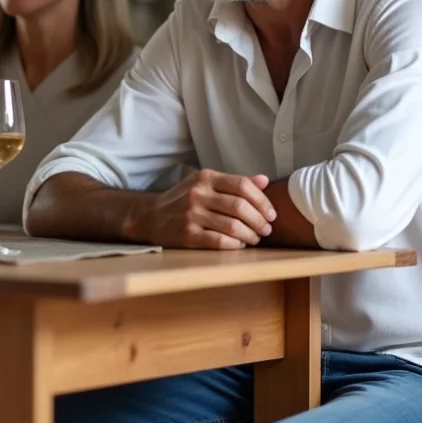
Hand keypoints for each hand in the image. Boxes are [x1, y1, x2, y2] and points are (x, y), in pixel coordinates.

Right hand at [133, 168, 275, 249]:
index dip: (262, 201)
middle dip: (260, 221)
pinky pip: (220, 241)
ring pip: (233, 226)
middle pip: (240, 207)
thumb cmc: (183, 199)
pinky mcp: (187, 235)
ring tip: (255, 238)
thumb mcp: (205, 183)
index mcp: (206, 178)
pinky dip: (235, 245)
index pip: (242, 185)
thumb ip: (234, 182)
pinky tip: (240, 245)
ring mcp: (191, 215)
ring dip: (251, 235)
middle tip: (267, 229)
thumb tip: (264, 181)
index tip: (271, 213)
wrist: (150, 216)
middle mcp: (198, 194)